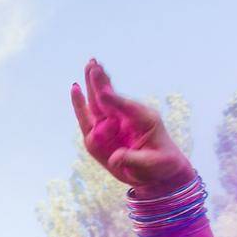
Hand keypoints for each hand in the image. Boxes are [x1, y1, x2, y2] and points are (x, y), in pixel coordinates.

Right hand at [71, 59, 193, 193]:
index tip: (103, 93)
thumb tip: (114, 159)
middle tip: (94, 63)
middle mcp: (127, 118)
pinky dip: (81, 102)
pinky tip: (76, 89)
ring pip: (99, 102)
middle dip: (102, 82)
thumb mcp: (151, 164)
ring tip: (90, 65)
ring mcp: (114, 124)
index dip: (113, 101)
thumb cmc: (160, 166)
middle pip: (111, 98)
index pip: (125, 107)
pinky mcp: (103, 133)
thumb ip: (132, 160)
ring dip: (93, 84)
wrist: (159, 172)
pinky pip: (89, 116)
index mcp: (144, 120)